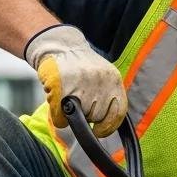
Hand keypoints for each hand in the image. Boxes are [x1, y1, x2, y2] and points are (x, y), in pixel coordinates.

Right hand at [24, 24, 126, 138]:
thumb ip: (110, 96)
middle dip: (88, 115)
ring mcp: (79, 82)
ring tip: (69, 98)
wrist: (60, 45)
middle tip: (79, 102)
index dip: (108, 126)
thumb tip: (108, 126)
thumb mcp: (104, 77)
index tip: (99, 130)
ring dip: (72, 114)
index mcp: (114, 80)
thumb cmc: (83, 67)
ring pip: (79, 117)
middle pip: (97, 116)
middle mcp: (99, 80)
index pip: (118, 112)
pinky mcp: (59, 84)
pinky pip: (60, 114)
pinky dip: (58, 116)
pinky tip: (57, 103)